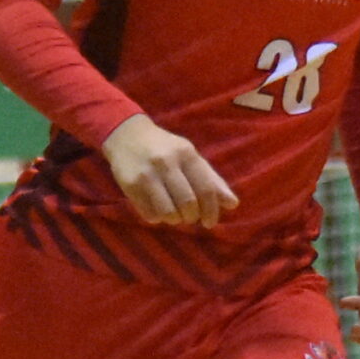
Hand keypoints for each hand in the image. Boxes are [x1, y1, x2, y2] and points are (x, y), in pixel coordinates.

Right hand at [102, 116, 238, 227]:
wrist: (127, 135)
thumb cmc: (165, 149)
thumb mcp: (190, 157)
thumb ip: (211, 180)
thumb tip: (233, 204)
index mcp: (186, 154)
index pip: (205, 189)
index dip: (211, 210)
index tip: (210, 223)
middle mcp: (167, 163)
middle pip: (188, 204)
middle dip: (192, 217)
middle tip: (190, 217)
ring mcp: (147, 175)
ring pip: (168, 212)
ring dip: (175, 220)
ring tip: (174, 214)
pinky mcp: (130, 185)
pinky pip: (149, 214)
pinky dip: (157, 218)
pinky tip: (157, 209)